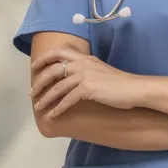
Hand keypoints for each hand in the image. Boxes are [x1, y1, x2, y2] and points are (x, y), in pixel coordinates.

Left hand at [30, 48, 147, 118]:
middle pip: (53, 70)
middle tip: (32, 93)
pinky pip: (67, 100)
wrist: (134, 89)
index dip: (44, 59)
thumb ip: (87, 70)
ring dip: (45, 99)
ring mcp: (84, 75)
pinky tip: (53, 115)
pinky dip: (58, 108)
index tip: (34, 67)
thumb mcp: (101, 70)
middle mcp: (82, 64)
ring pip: (57, 87)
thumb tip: (76, 78)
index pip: (59, 53)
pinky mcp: (87, 88)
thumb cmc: (121, 83)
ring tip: (38, 108)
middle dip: (39, 82)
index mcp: (85, 58)